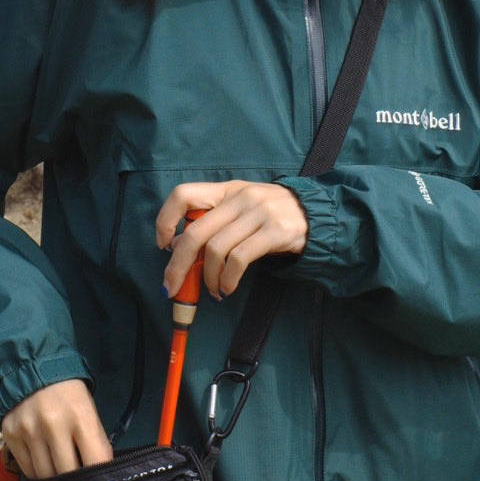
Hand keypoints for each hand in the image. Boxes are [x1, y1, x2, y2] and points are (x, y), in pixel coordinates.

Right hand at [0, 380, 112, 479]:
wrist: (31, 371)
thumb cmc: (68, 396)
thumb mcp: (89, 412)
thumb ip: (96, 442)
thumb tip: (100, 475)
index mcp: (80, 415)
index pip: (94, 460)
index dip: (98, 479)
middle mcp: (52, 423)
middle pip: (67, 474)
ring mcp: (28, 430)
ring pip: (44, 476)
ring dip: (54, 479)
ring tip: (59, 471)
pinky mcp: (10, 435)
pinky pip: (27, 469)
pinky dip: (37, 472)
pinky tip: (43, 463)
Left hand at [157, 181, 308, 299]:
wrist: (317, 215)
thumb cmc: (271, 216)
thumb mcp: (240, 211)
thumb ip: (212, 224)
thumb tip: (175, 246)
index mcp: (226, 190)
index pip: (184, 194)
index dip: (165, 219)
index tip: (162, 245)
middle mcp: (240, 197)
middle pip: (195, 232)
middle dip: (178, 265)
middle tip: (172, 287)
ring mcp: (259, 213)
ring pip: (216, 249)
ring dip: (208, 278)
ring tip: (213, 291)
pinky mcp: (275, 231)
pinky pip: (240, 259)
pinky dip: (227, 279)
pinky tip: (227, 288)